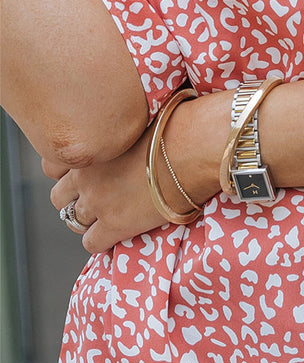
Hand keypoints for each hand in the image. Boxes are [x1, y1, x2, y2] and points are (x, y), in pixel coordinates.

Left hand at [46, 126, 175, 253]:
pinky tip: (118, 231)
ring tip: (109, 216)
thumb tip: (126, 129)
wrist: (192, 149)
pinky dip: (101, 240)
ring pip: (73, 221)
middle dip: (74, 198)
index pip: (51, 166)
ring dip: (87, 220)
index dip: (67, 173)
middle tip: (97, 197)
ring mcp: (97, 202)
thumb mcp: (137, 119)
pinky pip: (91, 243)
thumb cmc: (175, 126)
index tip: (84, 173)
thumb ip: (118, 131)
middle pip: (59, 197)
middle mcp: (85, 175)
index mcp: (89, 146)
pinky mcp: (114, 225)